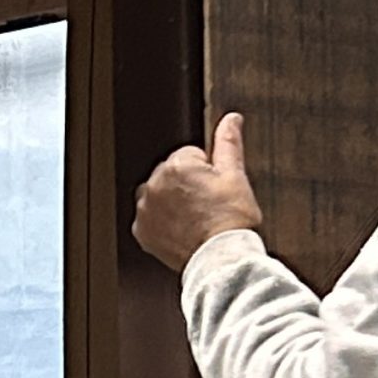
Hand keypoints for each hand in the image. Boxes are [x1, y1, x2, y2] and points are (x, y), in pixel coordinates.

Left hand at [133, 112, 262, 271]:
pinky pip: (149, 219)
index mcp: (177, 166)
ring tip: (195, 218)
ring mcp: (146, 210)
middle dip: (187, 185)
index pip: (190, 156)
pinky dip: (162, 223)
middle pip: (171, 175)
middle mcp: (155, 185)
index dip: (207, 171)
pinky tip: (181, 230)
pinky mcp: (142, 232)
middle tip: (207, 205)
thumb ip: (228, 143)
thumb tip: (230, 120)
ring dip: (172, 202)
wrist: (221, 258)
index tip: (214, 189)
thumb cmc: (230, 220)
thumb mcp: (235, 176)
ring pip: (159, 195)